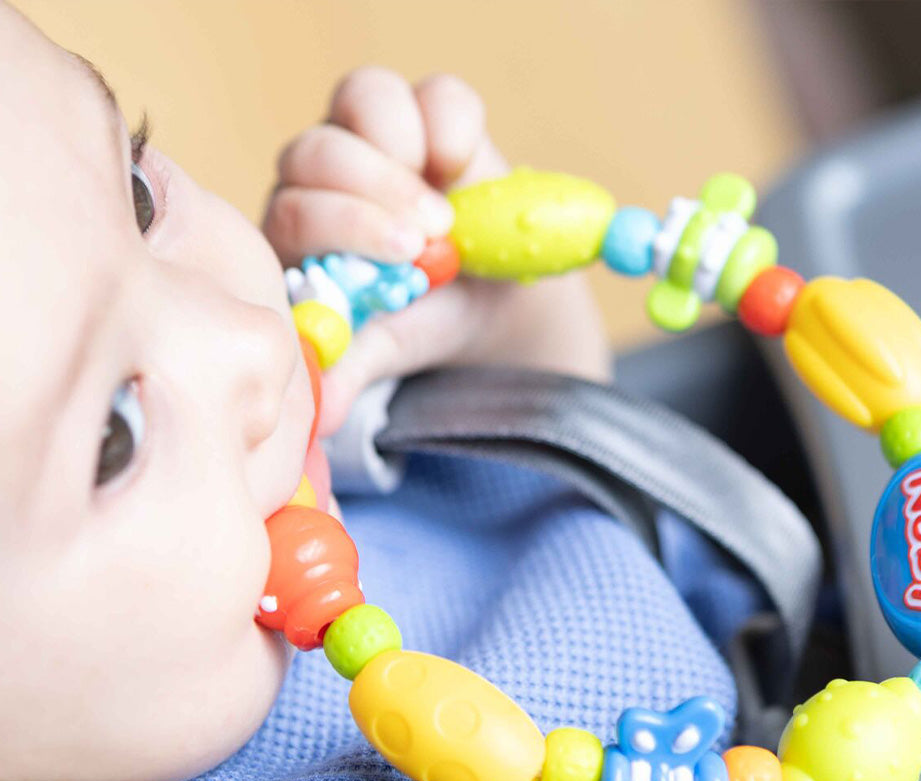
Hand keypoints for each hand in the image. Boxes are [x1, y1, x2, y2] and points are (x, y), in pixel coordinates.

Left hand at [264, 68, 609, 433]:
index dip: (343, 225)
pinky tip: (465, 168)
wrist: (488, 303)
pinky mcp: (431, 113)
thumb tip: (321, 408)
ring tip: (447, 212)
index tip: (403, 257)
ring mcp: (375, 135)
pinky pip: (435, 95)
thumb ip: (352, 363)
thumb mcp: (390, 345)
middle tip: (430, 235)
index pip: (294, 206)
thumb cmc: (422, 322)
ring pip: (364, 98)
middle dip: (376, 192)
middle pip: (319, 149)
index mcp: (297, 232)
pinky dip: (453, 124)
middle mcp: (323, 174)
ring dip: (406, 153)